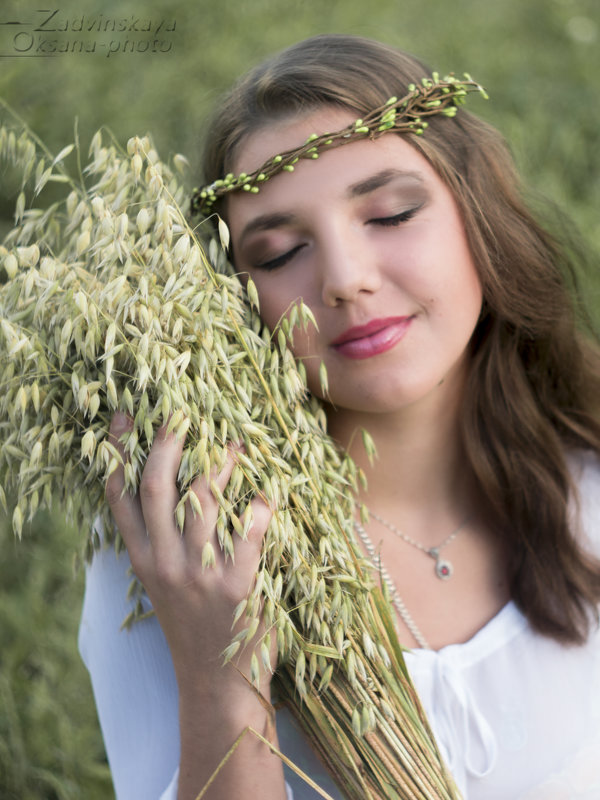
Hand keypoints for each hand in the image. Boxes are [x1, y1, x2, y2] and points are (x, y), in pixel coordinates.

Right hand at [105, 412, 274, 698]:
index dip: (119, 455)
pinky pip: (249, 530)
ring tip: (237, 444)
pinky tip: (267, 496)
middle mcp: (166, 562)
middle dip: (167, 443)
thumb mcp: (163, 584)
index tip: (124, 419)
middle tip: (183, 413)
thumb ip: (160, 542)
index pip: (121, 498)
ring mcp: (200, 573)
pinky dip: (259, 506)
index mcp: (145, 560)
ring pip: (203, 499)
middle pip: (158, 487)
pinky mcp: (238, 584)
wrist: (217, 684)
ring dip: (221, 464)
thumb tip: (175, 489)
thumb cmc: (194, 625)